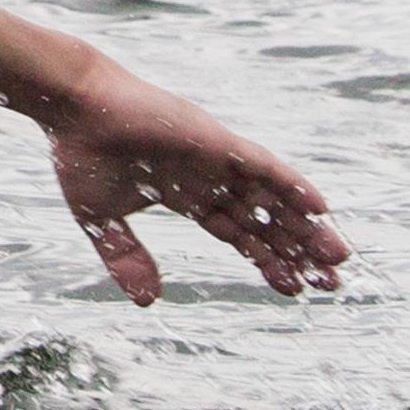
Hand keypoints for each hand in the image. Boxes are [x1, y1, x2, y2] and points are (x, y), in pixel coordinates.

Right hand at [42, 58, 348, 302]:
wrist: (72, 107)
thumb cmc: (81, 153)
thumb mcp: (102, 221)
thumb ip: (125, 258)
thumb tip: (149, 302)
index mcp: (186, 195)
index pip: (238, 234)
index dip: (266, 260)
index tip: (293, 289)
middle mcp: (209, 178)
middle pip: (264, 220)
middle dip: (296, 251)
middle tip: (331, 282)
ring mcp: (216, 159)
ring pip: (272, 198)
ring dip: (305, 226)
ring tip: (337, 257)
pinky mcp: (216, 141)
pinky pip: (263, 166)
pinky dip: (292, 185)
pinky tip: (319, 208)